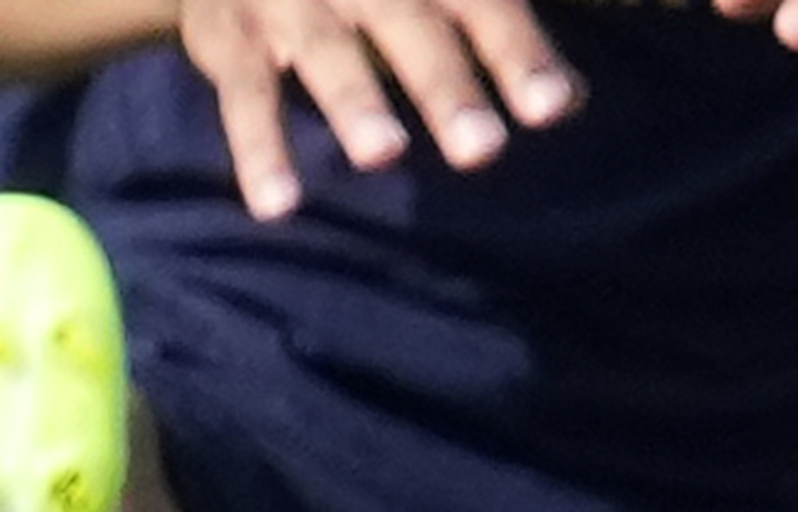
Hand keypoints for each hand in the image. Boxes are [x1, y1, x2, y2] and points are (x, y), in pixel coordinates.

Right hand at [177, 0, 579, 216]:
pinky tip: (277, 205)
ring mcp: (289, 2)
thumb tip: (572, 98)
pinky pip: (241, 91)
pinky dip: (257, 148)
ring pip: (324, 49)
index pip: (483, 5)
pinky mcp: (226, 35)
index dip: (517, 53)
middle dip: (443, 84)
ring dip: (354, 100)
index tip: (553, 107)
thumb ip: (498, 32)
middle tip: (480, 147)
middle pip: (408, 25)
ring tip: (382, 153)